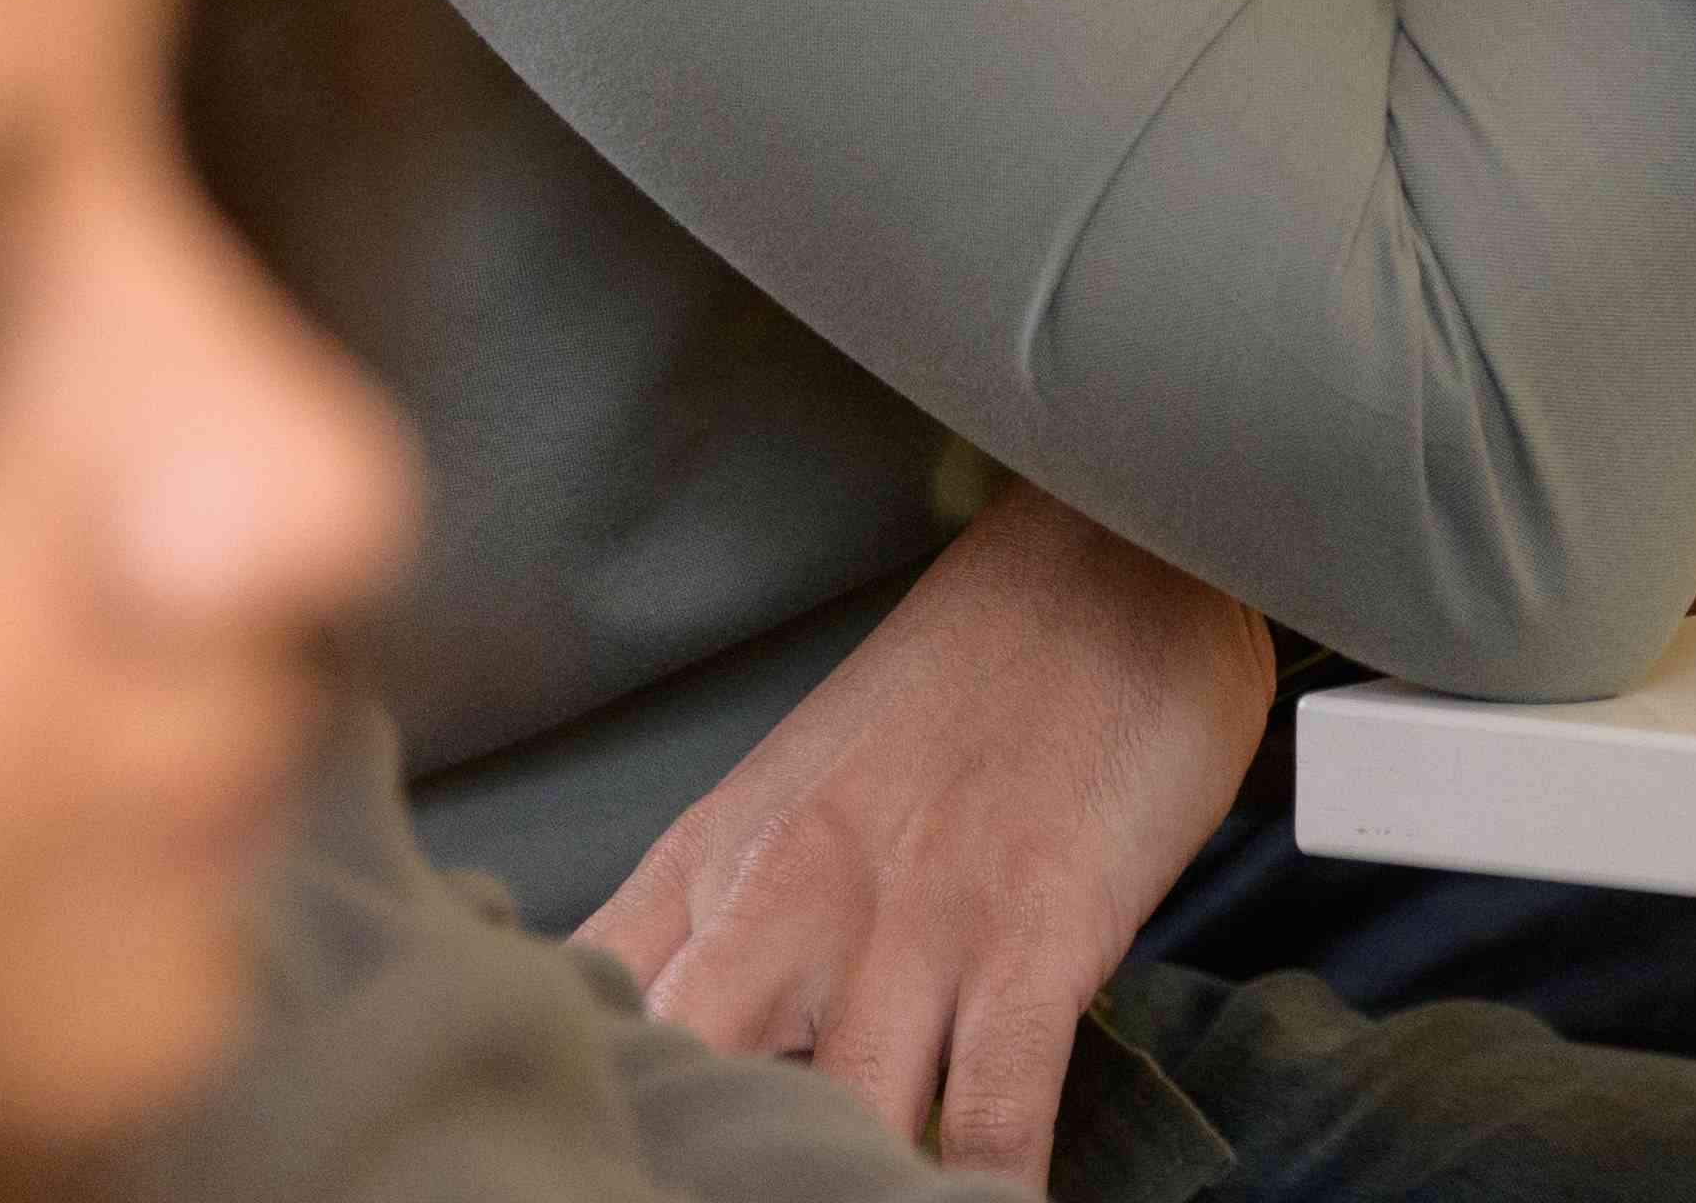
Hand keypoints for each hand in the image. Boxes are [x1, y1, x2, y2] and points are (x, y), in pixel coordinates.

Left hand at [577, 485, 1276, 1179]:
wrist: (1108, 557)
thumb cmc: (952, 692)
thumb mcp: (780, 797)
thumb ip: (700, 923)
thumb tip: (647, 1049)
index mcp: (710, 865)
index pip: (588, 1013)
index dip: (588, 1095)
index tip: (609, 1142)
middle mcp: (790, 904)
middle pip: (695, 1084)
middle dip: (709, 1155)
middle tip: (739, 1182)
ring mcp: (913, 924)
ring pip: (849, 1120)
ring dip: (861, 1178)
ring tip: (874, 1198)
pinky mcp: (1037, 933)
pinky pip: (1001, 1110)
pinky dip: (992, 1190)